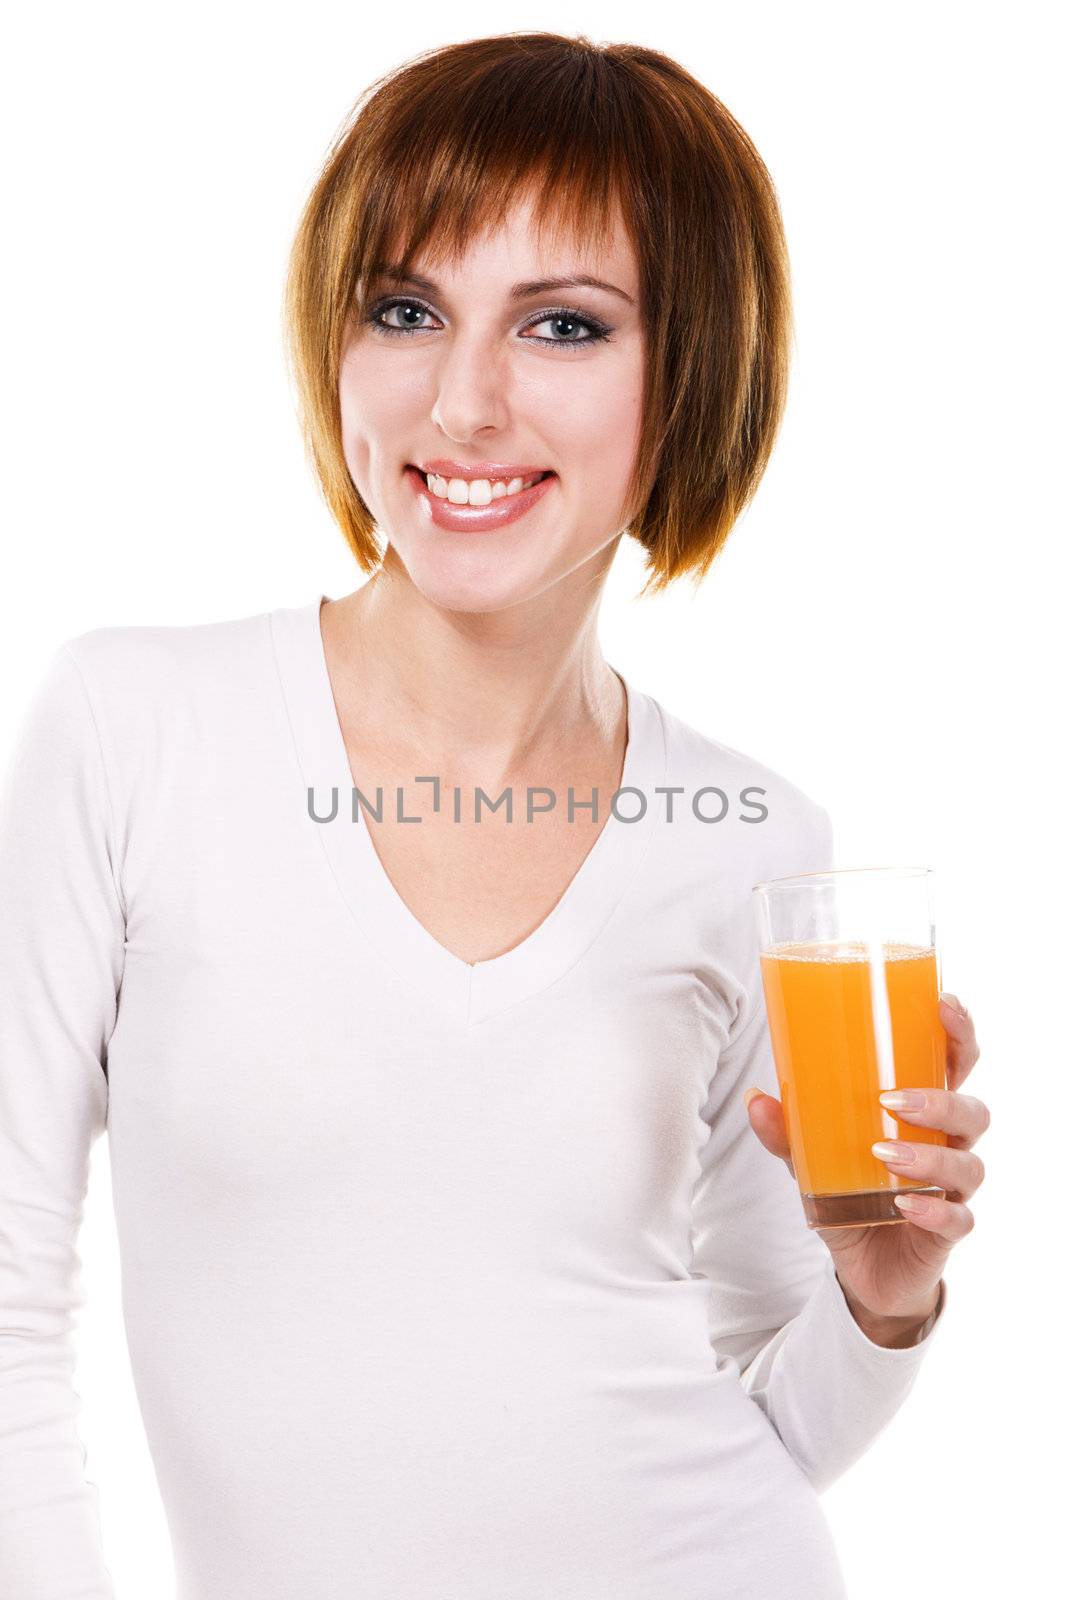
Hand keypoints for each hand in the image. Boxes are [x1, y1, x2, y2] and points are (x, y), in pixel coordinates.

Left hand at [744, 993, 987, 1323]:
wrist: (865, 1269)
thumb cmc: (851, 1192)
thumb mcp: (812, 1158)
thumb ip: (789, 1131)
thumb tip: (755, 1098)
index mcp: (925, 1113)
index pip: (957, 1064)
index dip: (959, 1033)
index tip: (944, 1004)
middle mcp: (948, 1145)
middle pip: (972, 1111)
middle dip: (941, 1100)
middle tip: (894, 1099)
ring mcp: (952, 1190)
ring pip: (968, 1164)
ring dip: (930, 1157)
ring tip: (885, 1155)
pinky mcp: (946, 1233)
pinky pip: (957, 1220)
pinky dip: (934, 1212)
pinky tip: (907, 1207)